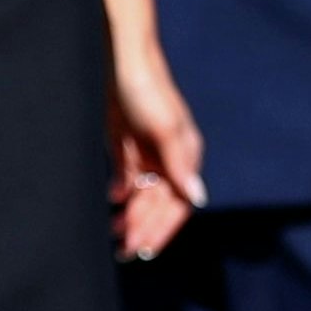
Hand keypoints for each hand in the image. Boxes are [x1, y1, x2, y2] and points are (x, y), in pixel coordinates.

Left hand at [109, 37, 205, 259]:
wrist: (121, 58)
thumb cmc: (147, 89)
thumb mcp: (165, 127)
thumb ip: (180, 164)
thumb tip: (198, 198)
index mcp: (185, 156)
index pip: (178, 205)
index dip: (162, 230)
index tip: (144, 251)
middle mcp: (170, 158)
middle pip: (159, 204)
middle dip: (143, 228)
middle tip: (123, 251)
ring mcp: (149, 151)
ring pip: (142, 194)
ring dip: (131, 215)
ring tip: (114, 234)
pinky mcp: (127, 143)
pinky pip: (127, 177)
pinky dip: (121, 193)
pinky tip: (112, 202)